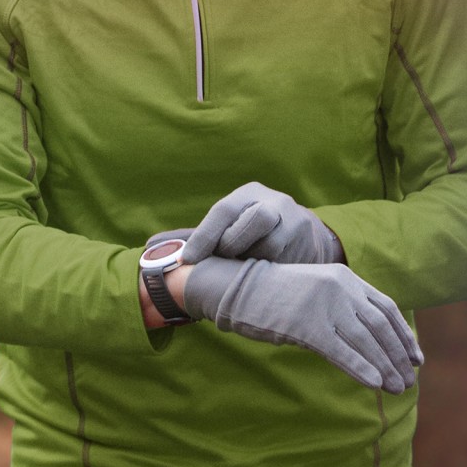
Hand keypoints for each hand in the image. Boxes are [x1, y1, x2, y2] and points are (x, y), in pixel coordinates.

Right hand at [180, 258, 422, 392]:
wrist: (237, 286)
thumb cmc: (275, 293)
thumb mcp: (316, 289)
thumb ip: (343, 305)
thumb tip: (371, 339)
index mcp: (345, 277)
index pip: (386, 308)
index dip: (405, 335)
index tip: (416, 358)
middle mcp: (340, 287)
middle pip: (381, 327)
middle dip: (398, 357)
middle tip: (409, 380)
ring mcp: (323, 305)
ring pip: (366, 342)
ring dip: (386, 368)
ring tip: (398, 388)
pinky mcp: (307, 325)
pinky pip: (342, 352)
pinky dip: (362, 369)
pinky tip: (374, 384)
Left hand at [183, 182, 342, 263]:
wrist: (302, 231)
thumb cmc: (251, 228)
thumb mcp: (231, 220)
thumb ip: (201, 234)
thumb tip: (158, 247)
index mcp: (250, 193)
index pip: (225, 210)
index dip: (205, 236)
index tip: (188, 260)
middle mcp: (276, 202)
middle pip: (257, 218)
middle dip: (233, 243)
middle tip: (223, 258)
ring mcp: (296, 223)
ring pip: (271, 245)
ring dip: (250, 261)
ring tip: (241, 266)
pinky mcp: (308, 244)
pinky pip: (284, 263)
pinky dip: (266, 271)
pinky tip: (260, 273)